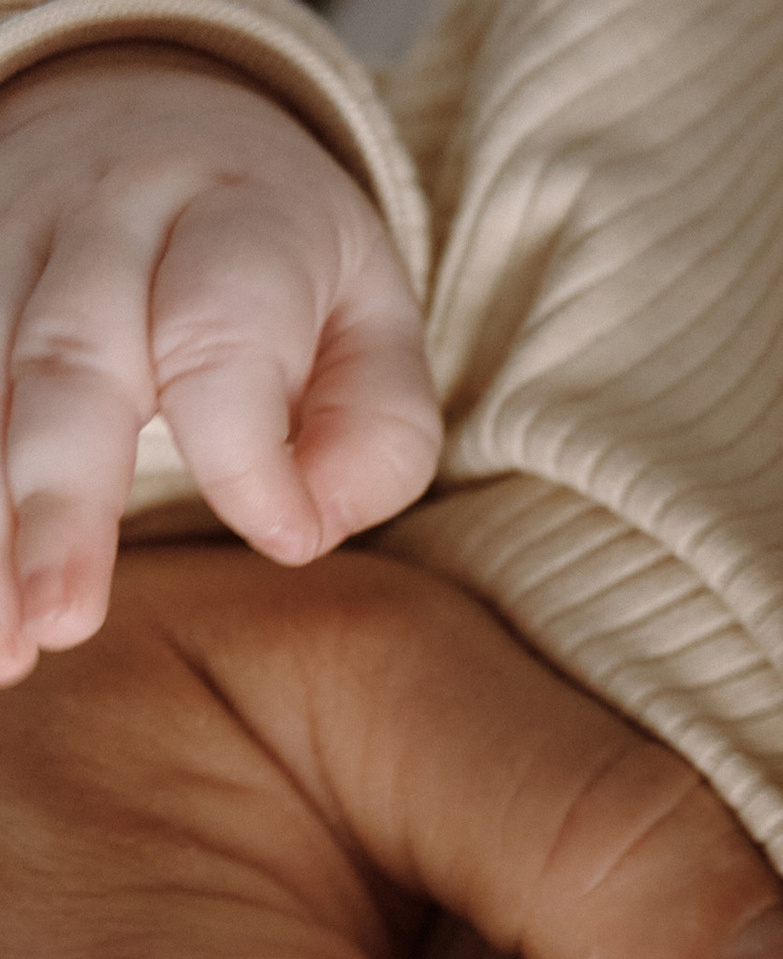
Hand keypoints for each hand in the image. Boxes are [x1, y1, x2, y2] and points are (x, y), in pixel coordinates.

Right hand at [0, 52, 440, 670]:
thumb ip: (375, 434)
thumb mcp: (377, 323)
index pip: (221, 332)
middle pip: (70, 359)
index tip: (278, 537)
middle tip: (62, 620)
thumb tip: (297, 534)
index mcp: (236, 217)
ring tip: (5, 650)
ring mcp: (11, 238)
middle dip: (60, 500)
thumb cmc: (288, 266)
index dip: (244, 452)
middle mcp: (105, 219)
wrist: (158, 116)